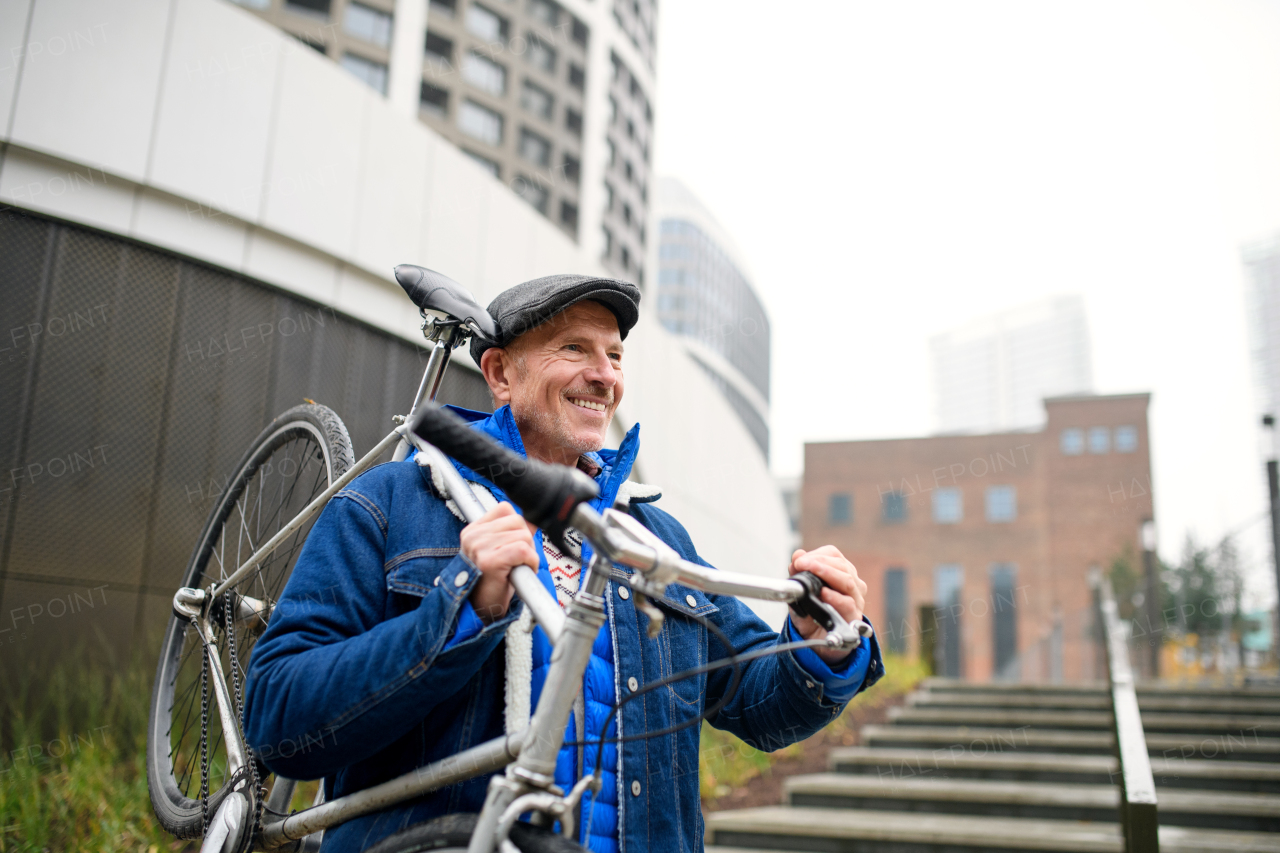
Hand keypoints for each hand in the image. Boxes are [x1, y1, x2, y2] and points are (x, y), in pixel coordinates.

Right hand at [458, 502, 537, 623]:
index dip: (518, 526)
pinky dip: (530, 562)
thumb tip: (535, 521)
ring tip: (517, 567)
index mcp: (473, 530)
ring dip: (529, 554)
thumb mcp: (499, 550)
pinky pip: (523, 550)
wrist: (481, 609)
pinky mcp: (490, 561)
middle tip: (518, 560)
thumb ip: (513, 532)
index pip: (505, 509)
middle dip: (526, 541)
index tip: (517, 544)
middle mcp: (474, 536)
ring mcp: (480, 548)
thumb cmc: (492, 581)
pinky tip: (522, 572)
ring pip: (523, 536)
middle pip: (518, 521)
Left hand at [787, 546, 867, 663]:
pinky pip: (849, 604)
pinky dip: (836, 597)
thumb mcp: (800, 593)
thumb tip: (797, 554)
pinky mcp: (854, 618)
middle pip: (842, 566)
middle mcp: (852, 585)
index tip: (799, 559)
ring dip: (828, 574)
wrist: (815, 642)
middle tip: (801, 564)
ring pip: (848, 582)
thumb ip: (798, 574)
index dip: (818, 555)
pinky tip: (824, 594)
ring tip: (811, 571)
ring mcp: (856, 601)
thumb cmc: (811, 614)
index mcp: (841, 574)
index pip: (834, 556)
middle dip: (819, 563)